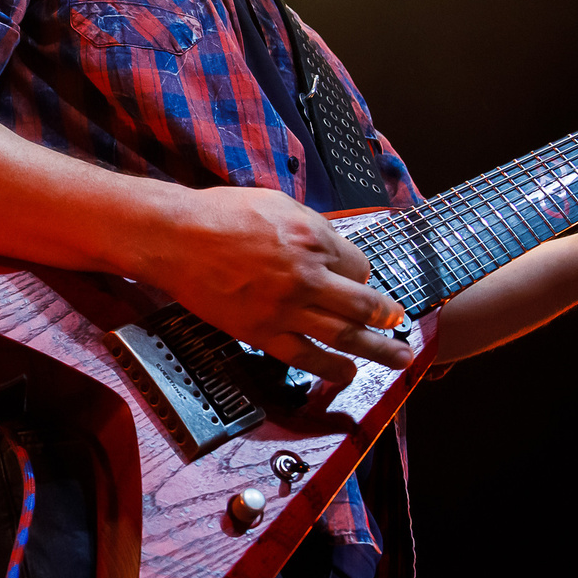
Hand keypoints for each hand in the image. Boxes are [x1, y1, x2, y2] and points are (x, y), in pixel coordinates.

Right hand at [134, 185, 412, 400]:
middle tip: (400, 322)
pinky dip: (331, 369)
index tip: (358, 281)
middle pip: (363, 303)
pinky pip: (306, 357)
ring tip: (400, 358)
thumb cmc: (221, 213)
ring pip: (345, 335)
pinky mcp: (263, 332)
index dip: (362, 274)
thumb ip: (310, 227)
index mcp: (313, 237)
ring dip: (379, 349)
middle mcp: (308, 274)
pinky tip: (348, 374)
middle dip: (387, 315)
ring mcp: (287, 307)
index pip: (358, 264)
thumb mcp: (277, 203)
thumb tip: (332, 246)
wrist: (176, 238)